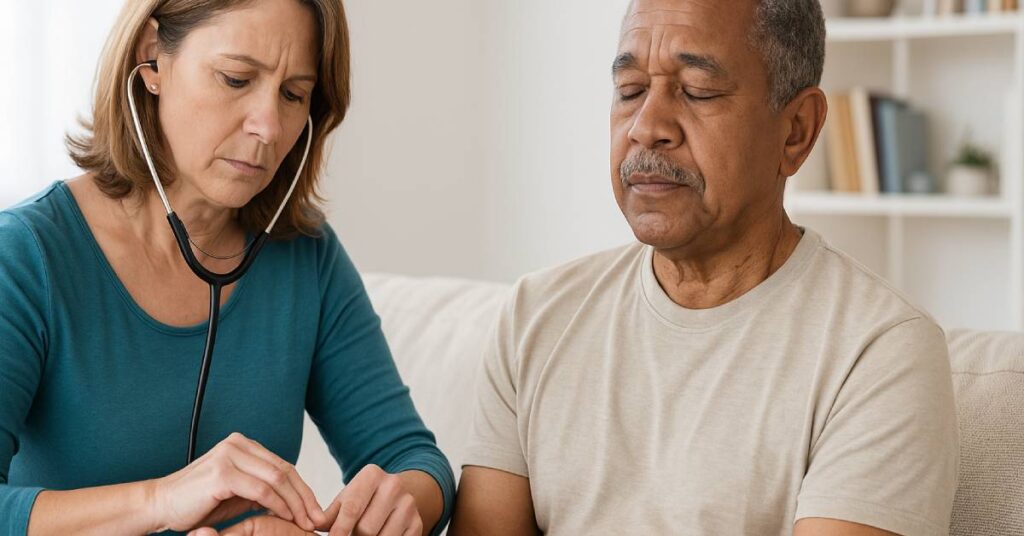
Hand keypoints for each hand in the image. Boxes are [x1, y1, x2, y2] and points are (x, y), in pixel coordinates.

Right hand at [149, 432, 326, 531]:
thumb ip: (264, 488)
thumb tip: (297, 499)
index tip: (316, 510)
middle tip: (318, 518)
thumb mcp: (238, 493)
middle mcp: (238, 444)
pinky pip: (261, 490)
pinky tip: (287, 517)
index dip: (303, 489)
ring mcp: (229, 456)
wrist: (160, 506)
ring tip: (306, 522)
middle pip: (284, 470)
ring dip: (296, 503)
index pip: (283, 465)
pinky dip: (278, 505)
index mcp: (243, 444)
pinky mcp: (223, 473)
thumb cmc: (199, 502)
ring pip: (277, 479)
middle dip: (305, 497)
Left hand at [323, 464, 423, 535]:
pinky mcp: (418, 523)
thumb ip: (329, 514)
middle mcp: (393, 485)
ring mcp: (409, 505)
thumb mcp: (345, 500)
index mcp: (372, 475)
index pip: (352, 509)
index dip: (339, 531)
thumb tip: (312, 525)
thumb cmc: (363, 499)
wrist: (395, 495)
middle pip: (366, 528)